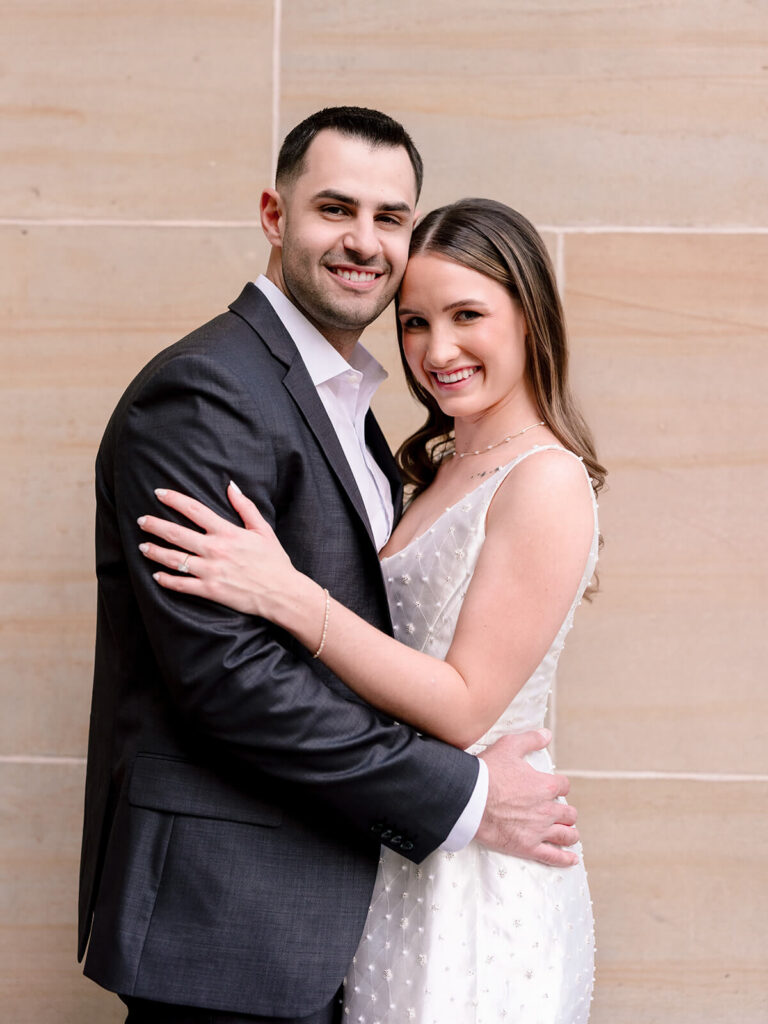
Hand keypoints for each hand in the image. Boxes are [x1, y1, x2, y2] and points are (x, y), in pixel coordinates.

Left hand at [137, 482, 297, 617]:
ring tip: (142, 546)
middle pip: (176, 533)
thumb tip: (231, 485)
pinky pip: (182, 585)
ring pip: (174, 559)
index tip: (159, 494)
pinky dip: (167, 580)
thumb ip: (245, 507)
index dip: (174, 500)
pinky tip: (156, 576)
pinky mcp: (210, 591)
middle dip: (155, 525)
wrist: (282, 593)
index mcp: (227, 532)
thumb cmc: (274, 561)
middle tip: (141, 520)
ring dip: (154, 552)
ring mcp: (211, 571)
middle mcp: (216, 550)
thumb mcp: (263, 529)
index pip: (194, 510)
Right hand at [475, 729, 579, 866]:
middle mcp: (547, 810)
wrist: (468, 799)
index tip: (553, 787)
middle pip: (568, 813)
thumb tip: (547, 734)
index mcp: (546, 786)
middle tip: (561, 813)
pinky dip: (565, 859)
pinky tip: (572, 860)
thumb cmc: (487, 771)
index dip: (558, 785)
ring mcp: (539, 831)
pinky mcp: (528, 847)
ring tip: (570, 833)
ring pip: (566, 835)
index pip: (563, 786)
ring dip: (570, 833)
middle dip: (566, 812)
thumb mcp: (509, 746)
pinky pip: (553, 857)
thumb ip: (531, 739)